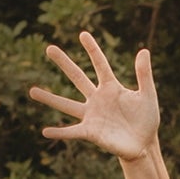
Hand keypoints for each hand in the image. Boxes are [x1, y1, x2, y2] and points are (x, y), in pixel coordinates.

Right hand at [29, 31, 158, 160]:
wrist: (145, 144)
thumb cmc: (147, 120)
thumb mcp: (148, 95)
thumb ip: (144, 75)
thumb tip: (144, 50)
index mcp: (111, 87)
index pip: (100, 64)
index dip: (92, 49)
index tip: (82, 34)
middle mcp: (97, 98)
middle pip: (77, 77)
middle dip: (64, 63)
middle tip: (49, 48)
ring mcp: (92, 115)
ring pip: (66, 104)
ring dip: (49, 98)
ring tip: (31, 91)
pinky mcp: (91, 132)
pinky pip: (72, 131)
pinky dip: (60, 132)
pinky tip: (45, 132)